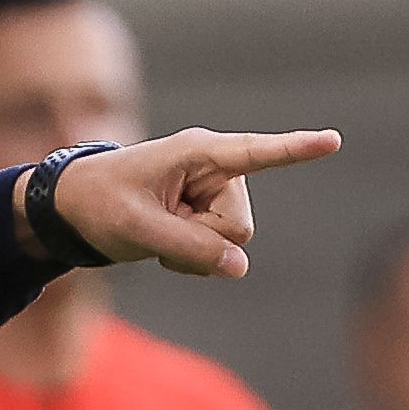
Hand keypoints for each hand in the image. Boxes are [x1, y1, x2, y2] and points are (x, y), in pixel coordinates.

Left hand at [52, 126, 346, 279]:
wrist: (76, 206)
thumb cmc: (101, 203)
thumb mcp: (136, 228)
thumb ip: (187, 248)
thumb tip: (239, 268)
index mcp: (198, 152)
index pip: (255, 152)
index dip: (295, 149)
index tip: (332, 141)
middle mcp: (217, 168)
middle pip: (239, 228)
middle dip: (204, 241)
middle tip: (160, 228)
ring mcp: (216, 192)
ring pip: (233, 244)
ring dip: (196, 251)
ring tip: (160, 230)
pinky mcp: (211, 212)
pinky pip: (222, 252)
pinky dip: (193, 256)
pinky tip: (167, 241)